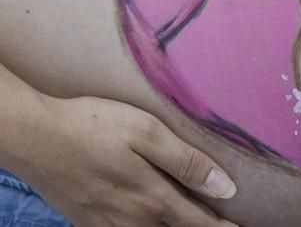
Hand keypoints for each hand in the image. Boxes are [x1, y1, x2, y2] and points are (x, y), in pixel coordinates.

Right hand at [16, 95, 238, 226]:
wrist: (33, 137)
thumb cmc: (93, 126)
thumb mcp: (146, 133)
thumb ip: (186, 162)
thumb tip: (225, 187)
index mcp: (152, 198)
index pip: (199, 223)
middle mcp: (132, 220)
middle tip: (222, 225)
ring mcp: (107, 224)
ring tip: (190, 221)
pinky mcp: (87, 221)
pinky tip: (148, 222)